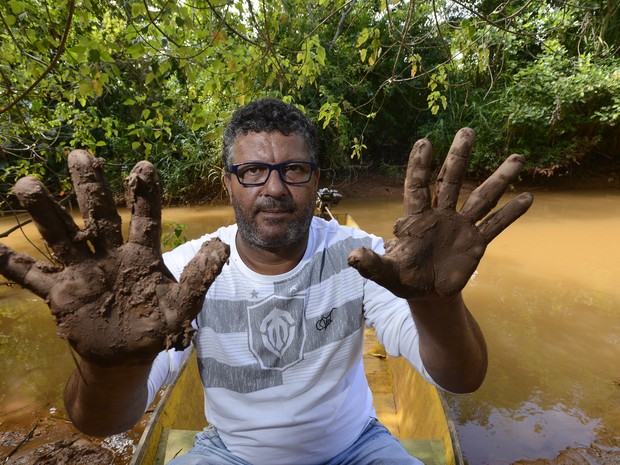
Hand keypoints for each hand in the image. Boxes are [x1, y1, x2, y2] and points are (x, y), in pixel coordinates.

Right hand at [0, 151, 228, 365]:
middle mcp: (110, 256)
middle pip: (98, 217)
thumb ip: (200, 277)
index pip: (145, 219)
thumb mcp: (183, 305)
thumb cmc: (158, 326)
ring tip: (27, 185)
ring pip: (62, 237)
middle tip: (80, 155)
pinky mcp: (61, 295)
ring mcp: (83, 273)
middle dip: (90, 188)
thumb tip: (222, 245)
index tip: (143, 166)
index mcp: (142, 255)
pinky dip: (11, 264)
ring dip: (45, 213)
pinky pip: (32, 277)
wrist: (128, 356)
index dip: (145, 194)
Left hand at [348, 128, 532, 298]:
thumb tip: (352, 257)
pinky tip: (528, 198)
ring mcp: (460, 226)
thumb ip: (372, 263)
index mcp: (416, 218)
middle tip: (468, 131)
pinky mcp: (476, 242)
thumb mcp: (386, 273)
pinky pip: (495, 225)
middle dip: (459, 157)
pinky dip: (510, 213)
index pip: (417, 186)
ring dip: (499, 179)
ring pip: (481, 197)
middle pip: (451, 180)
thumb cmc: (403, 277)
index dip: (420, 166)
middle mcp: (440, 215)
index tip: (425, 141)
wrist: (427, 293)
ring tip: (518, 157)